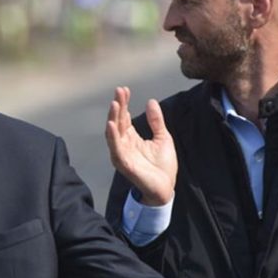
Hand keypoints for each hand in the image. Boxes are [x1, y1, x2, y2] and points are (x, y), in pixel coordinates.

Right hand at [104, 86, 176, 205]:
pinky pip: (115, 148)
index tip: (124, 89)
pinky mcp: (123, 163)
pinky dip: (112, 136)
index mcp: (131, 138)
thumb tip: (150, 101)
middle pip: (117, 121)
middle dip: (117, 106)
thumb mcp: (163, 137)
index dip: (123, 103)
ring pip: (113, 133)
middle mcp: (123, 144)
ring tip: (114, 104)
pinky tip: (111, 124)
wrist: (166, 188)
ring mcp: (122, 153)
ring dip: (112, 118)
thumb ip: (156, 121)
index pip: (124, 117)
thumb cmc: (163, 166)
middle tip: (119, 91)